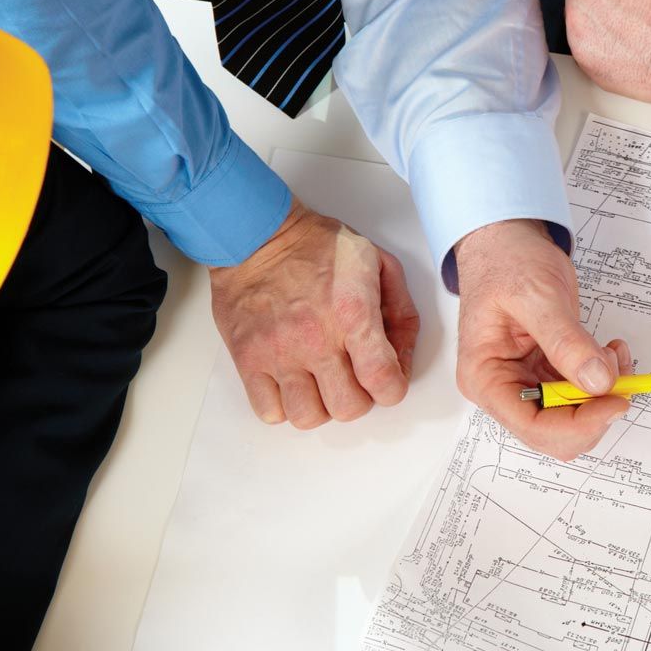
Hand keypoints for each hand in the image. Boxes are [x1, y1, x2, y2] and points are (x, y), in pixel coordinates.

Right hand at [212, 205, 419, 428]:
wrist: (257, 234)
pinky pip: (269, 411)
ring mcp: (278, 352)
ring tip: (319, 382)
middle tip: (352, 377)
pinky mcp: (248, 359)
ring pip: (308, 417)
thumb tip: (402, 356)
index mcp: (352, 314)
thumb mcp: (377, 263)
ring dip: (320, 405)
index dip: (392, 389)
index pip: (383, 383)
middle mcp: (315, 339)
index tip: (386, 380)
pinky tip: (291, 383)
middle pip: (348, 408)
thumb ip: (401, 311)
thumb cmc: (316, 246)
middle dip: (359, 398)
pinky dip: (283, 406)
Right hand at [454, 220, 631, 460]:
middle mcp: (504, 388)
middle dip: (594, 408)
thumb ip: (566, 341)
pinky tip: (608, 350)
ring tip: (611, 351)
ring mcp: (527, 383)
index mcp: (486, 378)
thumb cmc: (506, 262)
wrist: (506, 240)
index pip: (533, 426)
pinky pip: (583, 393)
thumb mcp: (537, 296)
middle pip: (556, 431)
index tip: (615, 401)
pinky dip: (604, 377)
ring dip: (603, 391)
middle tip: (617, 372)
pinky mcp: (548, 373)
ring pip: (575, 416)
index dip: (579, 424)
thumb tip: (598, 381)